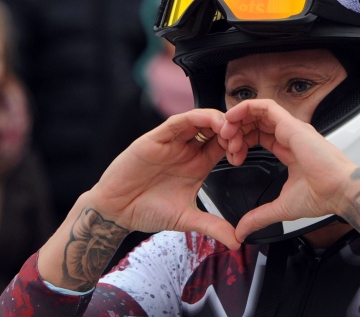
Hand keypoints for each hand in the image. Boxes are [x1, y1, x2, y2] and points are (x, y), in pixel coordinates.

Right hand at [83, 108, 239, 248]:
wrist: (116, 211)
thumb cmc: (147, 211)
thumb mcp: (187, 219)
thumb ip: (212, 227)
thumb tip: (237, 242)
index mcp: (198, 164)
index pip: (224, 145)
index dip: (238, 145)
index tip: (243, 156)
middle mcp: (187, 150)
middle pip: (216, 128)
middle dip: (232, 130)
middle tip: (239, 141)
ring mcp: (172, 142)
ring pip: (200, 120)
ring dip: (217, 120)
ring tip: (228, 131)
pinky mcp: (156, 138)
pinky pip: (178, 122)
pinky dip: (195, 117)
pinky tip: (207, 121)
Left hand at [220, 99, 357, 241]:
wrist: (341, 193)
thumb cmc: (323, 197)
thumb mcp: (281, 207)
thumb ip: (259, 217)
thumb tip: (242, 232)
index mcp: (289, 149)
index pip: (260, 135)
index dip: (242, 141)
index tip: (232, 156)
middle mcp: (290, 135)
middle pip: (256, 122)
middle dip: (237, 130)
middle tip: (225, 145)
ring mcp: (292, 128)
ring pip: (259, 112)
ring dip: (239, 119)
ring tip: (226, 132)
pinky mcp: (292, 125)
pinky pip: (266, 106)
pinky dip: (247, 108)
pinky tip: (233, 118)